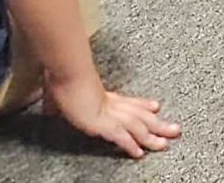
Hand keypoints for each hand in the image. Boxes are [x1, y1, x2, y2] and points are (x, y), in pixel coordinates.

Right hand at [43, 72, 179, 158]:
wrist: (66, 71)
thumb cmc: (62, 75)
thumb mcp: (60, 91)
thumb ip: (57, 101)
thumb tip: (48, 108)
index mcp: (104, 95)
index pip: (129, 101)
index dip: (144, 105)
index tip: (156, 107)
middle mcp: (111, 104)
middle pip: (140, 115)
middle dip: (159, 124)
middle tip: (176, 130)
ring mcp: (108, 113)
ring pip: (136, 127)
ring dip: (151, 138)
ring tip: (164, 146)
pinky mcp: (102, 122)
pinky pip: (121, 136)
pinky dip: (130, 145)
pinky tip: (139, 154)